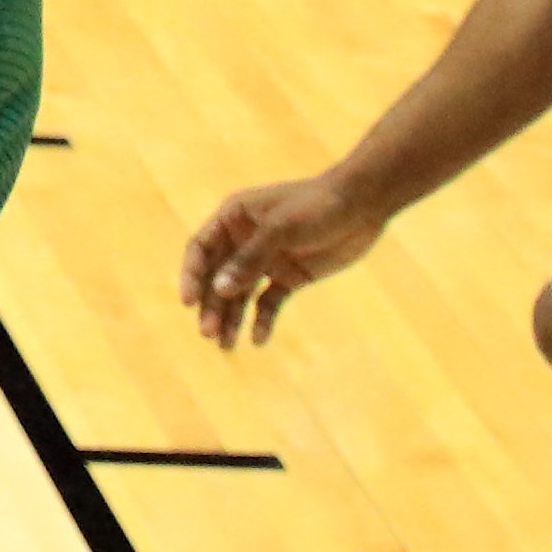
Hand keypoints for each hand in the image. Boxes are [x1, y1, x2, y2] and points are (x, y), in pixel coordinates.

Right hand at [181, 169, 387, 345]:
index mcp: (233, 218)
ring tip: (227, 346)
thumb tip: (219, 289)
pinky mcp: (289, 277)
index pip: (201, 249)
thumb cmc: (316, 206)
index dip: (192, 275)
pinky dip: (262, 320)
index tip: (189, 303)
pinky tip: (259, 340)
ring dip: (232, 318)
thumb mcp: (281, 229)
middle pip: (218, 277)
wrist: (362, 206)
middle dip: (212, 306)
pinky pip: (269, 302)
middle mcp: (244, 240)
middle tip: (208, 334)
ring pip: (240, 294)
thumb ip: (250, 259)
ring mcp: (267, 260)